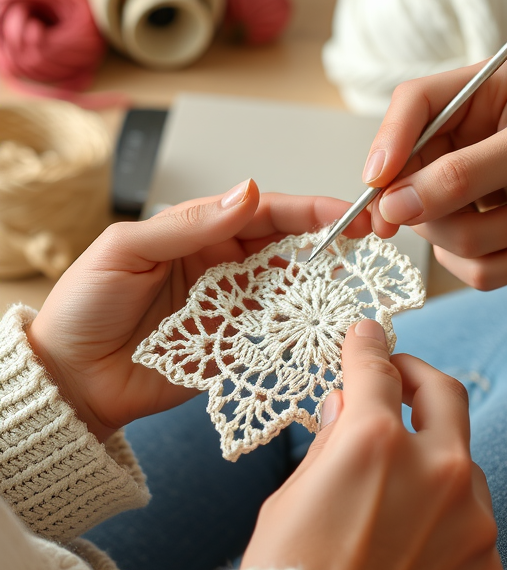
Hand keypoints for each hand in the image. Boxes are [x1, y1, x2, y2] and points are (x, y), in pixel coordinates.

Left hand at [27, 181, 370, 441]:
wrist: (70, 377)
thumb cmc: (85, 305)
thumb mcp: (127, 249)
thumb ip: (189, 224)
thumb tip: (247, 191)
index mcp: (199, 233)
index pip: (264, 213)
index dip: (309, 211)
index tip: (349, 214)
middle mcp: (222, 268)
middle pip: (287, 251)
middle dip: (330, 248)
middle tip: (372, 249)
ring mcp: (230, 310)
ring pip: (288, 295)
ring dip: (322, 292)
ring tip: (359, 292)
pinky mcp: (231, 351)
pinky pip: (274, 339)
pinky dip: (301, 335)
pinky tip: (327, 333)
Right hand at [241, 319, 502, 569]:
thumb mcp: (290, 498)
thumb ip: (330, 446)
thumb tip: (347, 408)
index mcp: (372, 442)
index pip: (377, 369)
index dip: (368, 345)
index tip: (367, 335)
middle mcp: (434, 468)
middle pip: (444, 392)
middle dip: (418, 377)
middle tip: (399, 379)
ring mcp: (470, 516)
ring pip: (462, 460)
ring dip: (432, 458)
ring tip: (396, 488)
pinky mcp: (485, 561)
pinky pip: (470, 518)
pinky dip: (444, 514)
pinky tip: (411, 541)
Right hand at [362, 61, 506, 288]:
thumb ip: (463, 173)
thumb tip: (395, 203)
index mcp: (478, 97)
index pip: (411, 108)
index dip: (387, 144)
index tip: (378, 185)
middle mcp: (466, 143)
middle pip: (409, 183)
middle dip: (446, 211)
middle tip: (475, 215)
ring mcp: (472, 193)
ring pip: (434, 232)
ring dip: (486, 241)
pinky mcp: (487, 235)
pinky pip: (461, 264)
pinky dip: (499, 266)